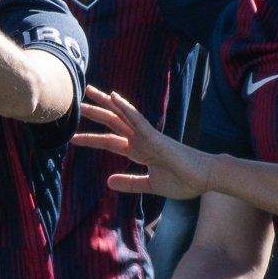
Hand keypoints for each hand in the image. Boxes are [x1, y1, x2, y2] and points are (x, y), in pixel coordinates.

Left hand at [74, 85, 213, 200]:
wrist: (204, 179)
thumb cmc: (183, 180)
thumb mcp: (150, 185)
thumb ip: (130, 183)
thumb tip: (108, 181)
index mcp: (139, 150)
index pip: (110, 141)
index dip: (91, 138)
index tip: (73, 137)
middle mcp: (141, 139)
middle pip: (113, 122)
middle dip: (95, 112)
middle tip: (77, 102)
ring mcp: (148, 136)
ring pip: (122, 116)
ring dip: (105, 105)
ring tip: (88, 93)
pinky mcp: (157, 137)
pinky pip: (138, 120)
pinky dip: (125, 108)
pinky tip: (113, 98)